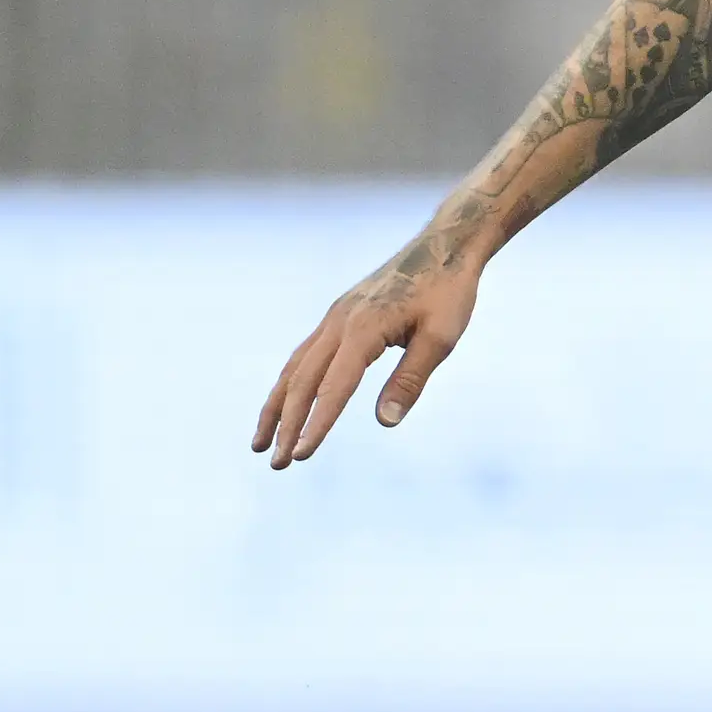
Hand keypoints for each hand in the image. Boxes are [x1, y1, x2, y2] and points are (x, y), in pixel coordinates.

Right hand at [251, 234, 482, 467]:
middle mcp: (339, 323)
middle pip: (302, 381)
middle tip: (278, 464)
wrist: (444, 246)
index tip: (301, 457)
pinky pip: (304, 355)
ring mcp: (334, 318)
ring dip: (277, 407)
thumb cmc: (449, 292)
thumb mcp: (441, 338)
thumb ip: (410, 380)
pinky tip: (285, 404)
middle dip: (287, 425)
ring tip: (262, 444)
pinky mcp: (339, 316)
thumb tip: (385, 422)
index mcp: (363, 329)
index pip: (333, 387)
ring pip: (294, 368)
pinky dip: (289, 384)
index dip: (316, 424)